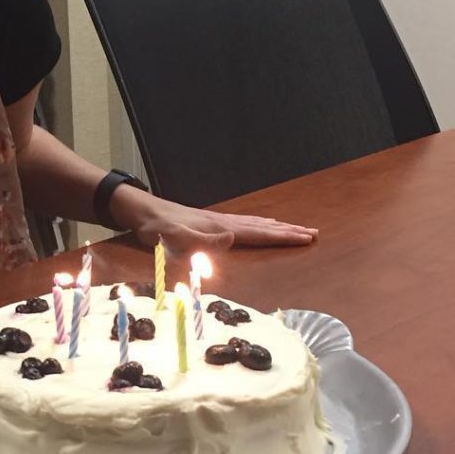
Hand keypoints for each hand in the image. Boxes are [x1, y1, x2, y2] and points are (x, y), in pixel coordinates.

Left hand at [111, 188, 317, 252]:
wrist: (141, 211)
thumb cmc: (156, 229)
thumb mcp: (175, 238)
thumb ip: (203, 241)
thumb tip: (232, 238)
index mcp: (220, 229)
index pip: (259, 233)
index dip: (283, 237)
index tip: (307, 238)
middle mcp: (223, 223)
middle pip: (263, 226)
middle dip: (288, 231)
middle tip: (314, 233)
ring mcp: (216, 221)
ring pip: (254, 223)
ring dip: (276, 227)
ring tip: (295, 229)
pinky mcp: (208, 222)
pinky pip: (243, 223)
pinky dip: (258, 224)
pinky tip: (259, 224)